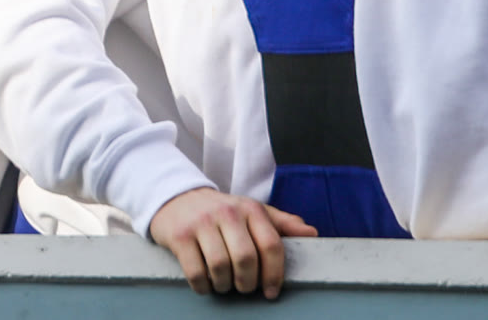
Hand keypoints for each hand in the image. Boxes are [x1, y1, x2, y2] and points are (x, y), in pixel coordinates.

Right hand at [148, 186, 315, 298]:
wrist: (175, 196)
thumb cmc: (221, 211)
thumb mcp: (251, 211)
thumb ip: (281, 223)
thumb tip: (312, 233)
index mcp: (249, 208)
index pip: (271, 245)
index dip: (274, 274)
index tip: (271, 292)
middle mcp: (226, 212)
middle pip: (246, 259)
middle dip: (247, 282)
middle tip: (244, 287)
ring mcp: (200, 223)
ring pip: (220, 267)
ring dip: (224, 285)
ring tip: (224, 284)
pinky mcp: (179, 235)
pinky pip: (196, 272)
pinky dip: (203, 286)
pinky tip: (206, 284)